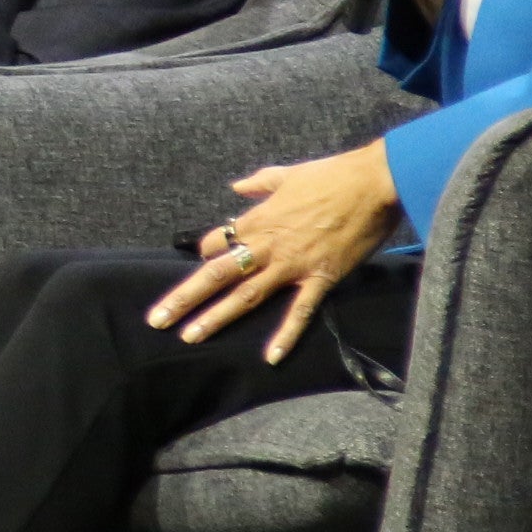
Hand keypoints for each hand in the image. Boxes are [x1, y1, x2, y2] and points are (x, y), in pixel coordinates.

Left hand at [145, 141, 402, 361]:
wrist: (374, 182)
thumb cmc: (332, 174)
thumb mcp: (287, 174)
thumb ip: (259, 183)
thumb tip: (237, 188)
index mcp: (258, 220)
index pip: (216, 243)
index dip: (205, 254)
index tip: (202, 261)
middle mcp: (267, 245)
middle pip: (217, 274)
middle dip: (185, 297)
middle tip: (157, 319)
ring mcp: (292, 265)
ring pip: (246, 295)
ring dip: (217, 317)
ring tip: (190, 336)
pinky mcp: (320, 278)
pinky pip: (299, 312)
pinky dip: (285, 335)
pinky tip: (270, 357)